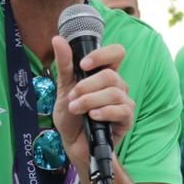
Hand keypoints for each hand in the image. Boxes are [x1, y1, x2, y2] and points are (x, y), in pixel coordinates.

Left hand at [52, 36, 133, 172]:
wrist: (73, 145)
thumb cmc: (71, 117)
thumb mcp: (63, 89)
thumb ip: (64, 65)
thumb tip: (57, 39)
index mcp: (103, 75)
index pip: (116, 53)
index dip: (102, 55)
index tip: (84, 65)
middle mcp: (116, 86)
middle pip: (111, 75)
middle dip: (87, 86)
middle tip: (72, 97)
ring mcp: (123, 103)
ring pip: (115, 93)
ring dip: (91, 101)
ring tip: (76, 109)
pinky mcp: (126, 120)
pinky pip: (122, 110)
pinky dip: (104, 112)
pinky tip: (92, 117)